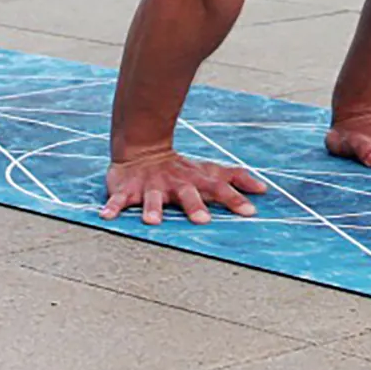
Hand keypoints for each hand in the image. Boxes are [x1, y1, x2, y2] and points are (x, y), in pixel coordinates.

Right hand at [99, 148, 268, 225]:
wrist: (143, 149)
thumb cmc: (181, 168)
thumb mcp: (209, 171)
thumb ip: (235, 179)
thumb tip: (263, 189)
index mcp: (195, 180)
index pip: (218, 189)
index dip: (234, 199)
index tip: (250, 212)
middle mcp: (174, 183)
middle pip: (186, 194)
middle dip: (194, 206)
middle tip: (202, 220)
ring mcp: (150, 186)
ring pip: (151, 198)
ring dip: (152, 208)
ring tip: (152, 221)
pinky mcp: (127, 189)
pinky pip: (119, 199)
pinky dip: (113, 206)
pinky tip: (107, 216)